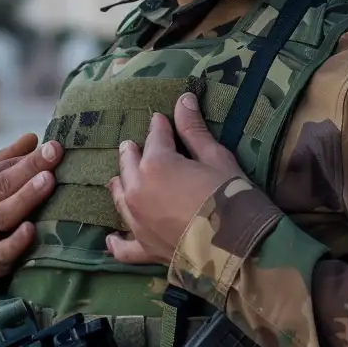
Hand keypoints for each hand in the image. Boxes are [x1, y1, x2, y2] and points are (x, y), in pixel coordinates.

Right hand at [0, 133, 59, 278]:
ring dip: (26, 197)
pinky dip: (17, 241)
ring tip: (48, 180)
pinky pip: (4, 251)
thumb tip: (32, 138)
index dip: (24, 159)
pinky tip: (31, 228)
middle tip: (54, 153)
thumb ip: (1, 164)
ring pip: (2, 216)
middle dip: (29, 169)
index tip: (52, 147)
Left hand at [105, 90, 242, 266]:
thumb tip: (183, 98)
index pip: (155, 137)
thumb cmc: (231, 196)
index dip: (159, 126)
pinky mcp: (143, 248)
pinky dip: (117, 242)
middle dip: (132, 152)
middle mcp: (137, 191)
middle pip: (129, 165)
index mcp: (155, 164)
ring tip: (119, 177)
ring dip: (120, 184)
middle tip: (132, 145)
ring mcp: (136, 221)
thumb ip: (194, 130)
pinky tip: (111, 239)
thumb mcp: (216, 158)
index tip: (160, 119)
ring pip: (120, 197)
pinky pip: (123, 247)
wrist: (236, 247)